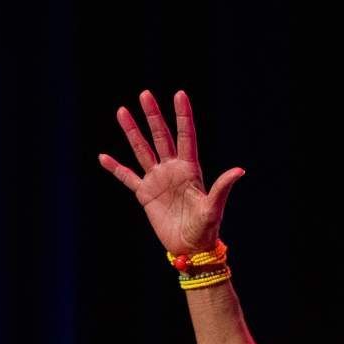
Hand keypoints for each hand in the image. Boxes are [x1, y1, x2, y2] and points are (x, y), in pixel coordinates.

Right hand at [98, 89, 244, 254]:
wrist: (190, 248)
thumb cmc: (206, 229)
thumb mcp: (214, 207)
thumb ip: (222, 187)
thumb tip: (239, 170)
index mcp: (190, 169)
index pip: (185, 136)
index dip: (182, 115)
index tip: (179, 94)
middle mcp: (172, 170)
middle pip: (161, 136)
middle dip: (153, 116)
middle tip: (145, 94)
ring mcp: (157, 180)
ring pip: (142, 150)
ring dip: (132, 132)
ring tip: (122, 111)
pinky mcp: (145, 195)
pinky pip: (127, 177)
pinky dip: (115, 168)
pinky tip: (103, 157)